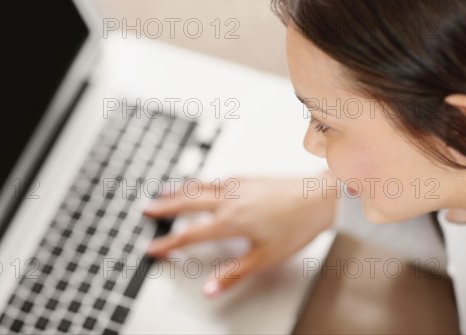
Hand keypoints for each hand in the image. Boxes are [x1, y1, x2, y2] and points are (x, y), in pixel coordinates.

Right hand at [143, 174, 337, 296]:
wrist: (318, 197)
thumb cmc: (296, 226)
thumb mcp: (265, 258)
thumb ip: (234, 273)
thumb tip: (210, 288)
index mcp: (229, 222)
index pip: (189, 235)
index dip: (167, 244)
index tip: (152, 247)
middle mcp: (228, 200)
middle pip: (187, 204)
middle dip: (164, 208)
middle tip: (147, 209)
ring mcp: (237, 186)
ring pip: (199, 187)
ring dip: (179, 190)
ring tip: (164, 191)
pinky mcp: (247, 178)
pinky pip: (215, 179)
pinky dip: (201, 182)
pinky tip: (201, 183)